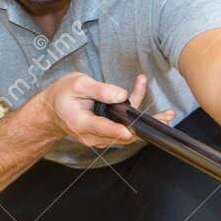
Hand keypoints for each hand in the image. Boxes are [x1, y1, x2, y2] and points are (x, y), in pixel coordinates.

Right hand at [37, 73, 173, 147]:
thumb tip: (122, 95)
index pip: (103, 128)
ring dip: (147, 121)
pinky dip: (135, 112)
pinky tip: (142, 88)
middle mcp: (93, 135)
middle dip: (145, 127)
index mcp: (82, 123)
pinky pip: (124, 125)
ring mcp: (101, 137)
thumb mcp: (78, 84)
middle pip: (123, 134)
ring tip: (168, 113)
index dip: (119, 130)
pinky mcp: (107, 133)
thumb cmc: (63, 95)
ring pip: (127, 131)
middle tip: (166, 119)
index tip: (132, 130)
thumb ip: (99, 90)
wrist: (53, 111)